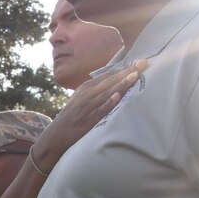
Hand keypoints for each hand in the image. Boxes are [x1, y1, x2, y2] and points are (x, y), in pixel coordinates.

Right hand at [34, 59, 148, 171]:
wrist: (54, 136)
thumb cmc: (72, 118)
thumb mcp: (81, 100)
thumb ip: (96, 91)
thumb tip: (116, 82)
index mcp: (86, 88)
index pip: (109, 75)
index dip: (125, 68)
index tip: (141, 61)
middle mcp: (86, 95)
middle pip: (110, 81)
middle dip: (127, 72)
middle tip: (144, 63)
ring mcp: (86, 107)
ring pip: (106, 93)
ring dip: (121, 84)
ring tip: (134, 76)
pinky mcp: (86, 121)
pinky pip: (99, 111)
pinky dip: (108, 103)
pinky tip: (118, 97)